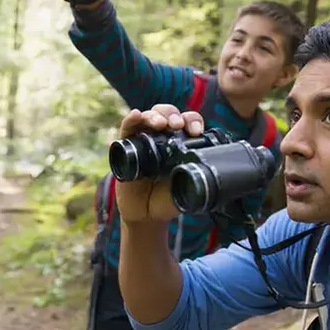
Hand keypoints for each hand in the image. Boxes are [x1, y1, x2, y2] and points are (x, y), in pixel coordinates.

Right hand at [114, 105, 204, 223]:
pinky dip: (131, 119)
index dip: (193, 121)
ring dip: (155, 115)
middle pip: (168, 113)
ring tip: (160, 124)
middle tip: (177, 126)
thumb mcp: (186, 189)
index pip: (188, 121)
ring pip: (149, 116)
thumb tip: (204, 169)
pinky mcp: (125, 147)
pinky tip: (136, 115)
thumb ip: (193, 179)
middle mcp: (162, 137)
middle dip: (174, 115)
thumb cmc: (167, 200)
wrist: (146, 216)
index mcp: (180, 143)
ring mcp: (143, 140)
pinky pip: (126, 129)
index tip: (197, 132)